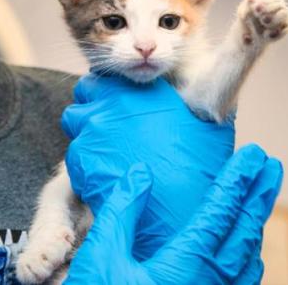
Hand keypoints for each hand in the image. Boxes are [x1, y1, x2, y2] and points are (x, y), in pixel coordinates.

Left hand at [61, 74, 234, 259]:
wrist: (176, 212)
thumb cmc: (198, 171)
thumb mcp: (211, 129)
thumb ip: (205, 106)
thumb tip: (212, 103)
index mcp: (142, 91)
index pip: (110, 75)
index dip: (112, 88)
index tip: (117, 100)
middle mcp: (112, 105)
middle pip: (86, 91)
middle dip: (93, 102)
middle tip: (108, 121)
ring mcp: (91, 132)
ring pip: (74, 120)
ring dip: (87, 129)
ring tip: (106, 148)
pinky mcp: (80, 160)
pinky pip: (74, 153)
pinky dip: (85, 159)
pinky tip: (105, 172)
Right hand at [63, 145, 283, 284]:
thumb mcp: (101, 256)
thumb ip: (123, 213)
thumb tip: (142, 173)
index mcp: (185, 266)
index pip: (221, 213)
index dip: (238, 180)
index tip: (253, 154)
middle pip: (245, 233)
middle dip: (260, 196)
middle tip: (273, 166)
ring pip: (248, 261)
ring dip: (256, 225)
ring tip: (260, 199)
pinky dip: (249, 261)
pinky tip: (247, 253)